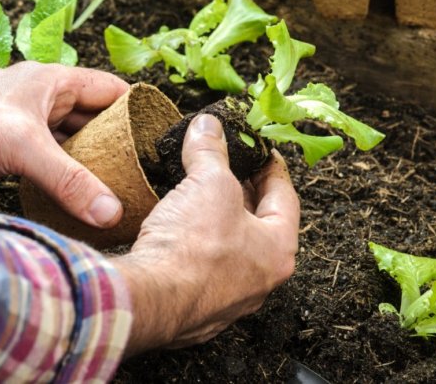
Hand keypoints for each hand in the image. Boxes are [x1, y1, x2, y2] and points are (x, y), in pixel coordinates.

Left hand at [0, 62, 128, 227]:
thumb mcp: (23, 148)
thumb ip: (70, 180)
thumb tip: (112, 211)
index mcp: (55, 82)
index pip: (112, 90)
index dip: (138, 110)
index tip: (159, 139)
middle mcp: (45, 99)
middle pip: (97, 118)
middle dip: (119, 142)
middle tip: (143, 171)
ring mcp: (29, 124)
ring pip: (75, 140)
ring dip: (93, 160)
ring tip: (119, 186)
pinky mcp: (13, 148)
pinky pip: (54, 159)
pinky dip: (69, 174)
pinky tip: (80, 194)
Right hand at [112, 114, 299, 355]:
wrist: (150, 299)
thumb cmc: (194, 247)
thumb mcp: (208, 182)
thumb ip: (211, 151)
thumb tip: (208, 126)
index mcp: (278, 250)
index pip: (285, 198)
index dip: (271, 167)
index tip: (261, 151)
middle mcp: (259, 280)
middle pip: (258, 224)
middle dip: (241, 192)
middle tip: (228, 167)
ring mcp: (228, 299)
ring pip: (229, 249)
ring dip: (216, 220)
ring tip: (199, 192)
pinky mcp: (195, 308)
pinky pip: (201, 268)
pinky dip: (194, 245)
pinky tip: (176, 229)